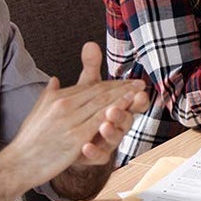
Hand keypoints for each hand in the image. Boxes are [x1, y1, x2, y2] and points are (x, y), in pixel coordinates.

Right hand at [1, 46, 145, 187]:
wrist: (17, 164)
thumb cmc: (29, 140)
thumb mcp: (38, 111)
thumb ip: (49, 93)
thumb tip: (55, 79)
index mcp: (57, 97)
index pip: (90, 87)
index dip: (111, 83)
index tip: (127, 81)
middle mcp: (64, 105)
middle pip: (99, 92)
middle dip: (122, 86)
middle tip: (140, 82)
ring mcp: (70, 121)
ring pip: (102, 104)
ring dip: (123, 96)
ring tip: (139, 91)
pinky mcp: (75, 138)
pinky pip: (99, 121)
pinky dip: (114, 112)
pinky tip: (127, 108)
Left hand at [69, 43, 149, 166]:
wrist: (60, 140)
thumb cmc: (82, 112)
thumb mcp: (86, 89)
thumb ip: (91, 69)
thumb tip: (90, 44)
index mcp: (118, 107)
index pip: (133, 102)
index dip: (138, 98)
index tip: (140, 90)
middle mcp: (115, 125)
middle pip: (127, 120)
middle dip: (123, 113)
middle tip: (115, 108)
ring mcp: (106, 141)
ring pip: (116, 138)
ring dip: (112, 131)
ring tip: (103, 125)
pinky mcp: (94, 155)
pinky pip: (99, 156)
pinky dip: (94, 151)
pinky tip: (86, 146)